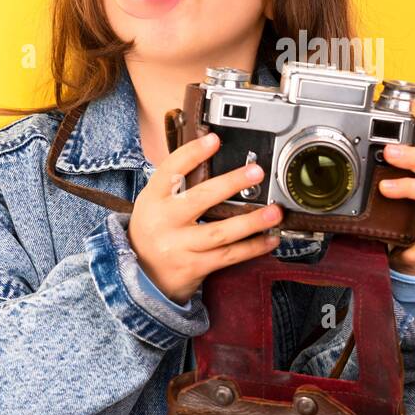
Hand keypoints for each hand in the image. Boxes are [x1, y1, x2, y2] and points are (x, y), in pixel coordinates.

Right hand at [127, 132, 284, 304]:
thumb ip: (178, 184)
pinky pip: (228, 256)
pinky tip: (270, 239)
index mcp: (153, 199)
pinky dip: (252, 247)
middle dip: (231, 183)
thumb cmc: (154, 231)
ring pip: (220, 232)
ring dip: (251, 222)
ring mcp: (178, 247)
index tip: (214, 139)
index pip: (170, 170)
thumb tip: (211, 155)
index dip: (192, 153)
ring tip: (274, 212)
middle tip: (256, 172)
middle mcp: (164, 222)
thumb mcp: (155, 203)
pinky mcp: (193, 267)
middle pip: (200, 199)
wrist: (140, 275)